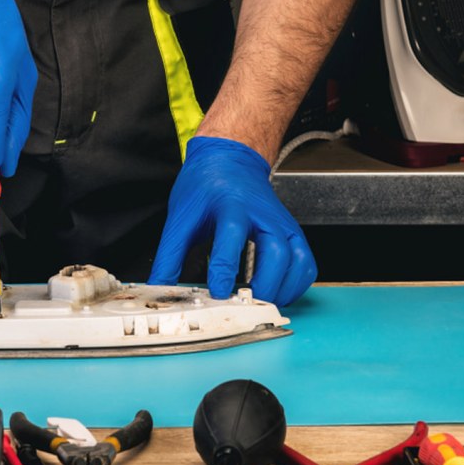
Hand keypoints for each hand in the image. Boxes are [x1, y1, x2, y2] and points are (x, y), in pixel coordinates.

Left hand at [148, 136, 315, 304]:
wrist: (230, 160)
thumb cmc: (205, 185)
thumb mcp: (181, 216)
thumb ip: (169, 255)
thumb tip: (158, 288)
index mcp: (231, 204)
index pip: (232, 236)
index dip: (224, 270)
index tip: (217, 293)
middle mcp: (263, 214)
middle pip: (277, 251)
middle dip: (264, 284)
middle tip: (244, 304)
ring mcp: (282, 224)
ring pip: (298, 260)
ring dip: (282, 289)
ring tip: (258, 304)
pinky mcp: (292, 233)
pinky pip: (305, 264)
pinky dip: (295, 285)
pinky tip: (275, 294)